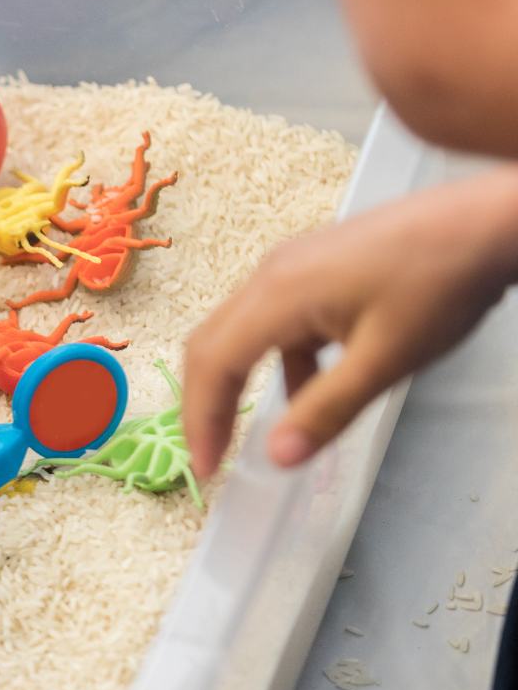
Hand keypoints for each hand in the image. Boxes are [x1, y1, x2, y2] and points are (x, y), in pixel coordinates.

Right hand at [183, 166, 517, 479]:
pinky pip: (274, 316)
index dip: (201, 420)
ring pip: (240, 330)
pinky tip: (314, 384)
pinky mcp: (314, 264)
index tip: (207, 470)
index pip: (213, 364)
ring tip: (261, 428)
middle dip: (205, 403)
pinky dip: (278, 359)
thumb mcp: (386, 360)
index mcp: (277, 295)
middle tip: (213, 454)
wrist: (490, 220)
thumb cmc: (441, 284)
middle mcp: (270, 274)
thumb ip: (326, 410)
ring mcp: (291, 264)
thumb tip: (276, 459)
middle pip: (210, 343)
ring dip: (240, 381)